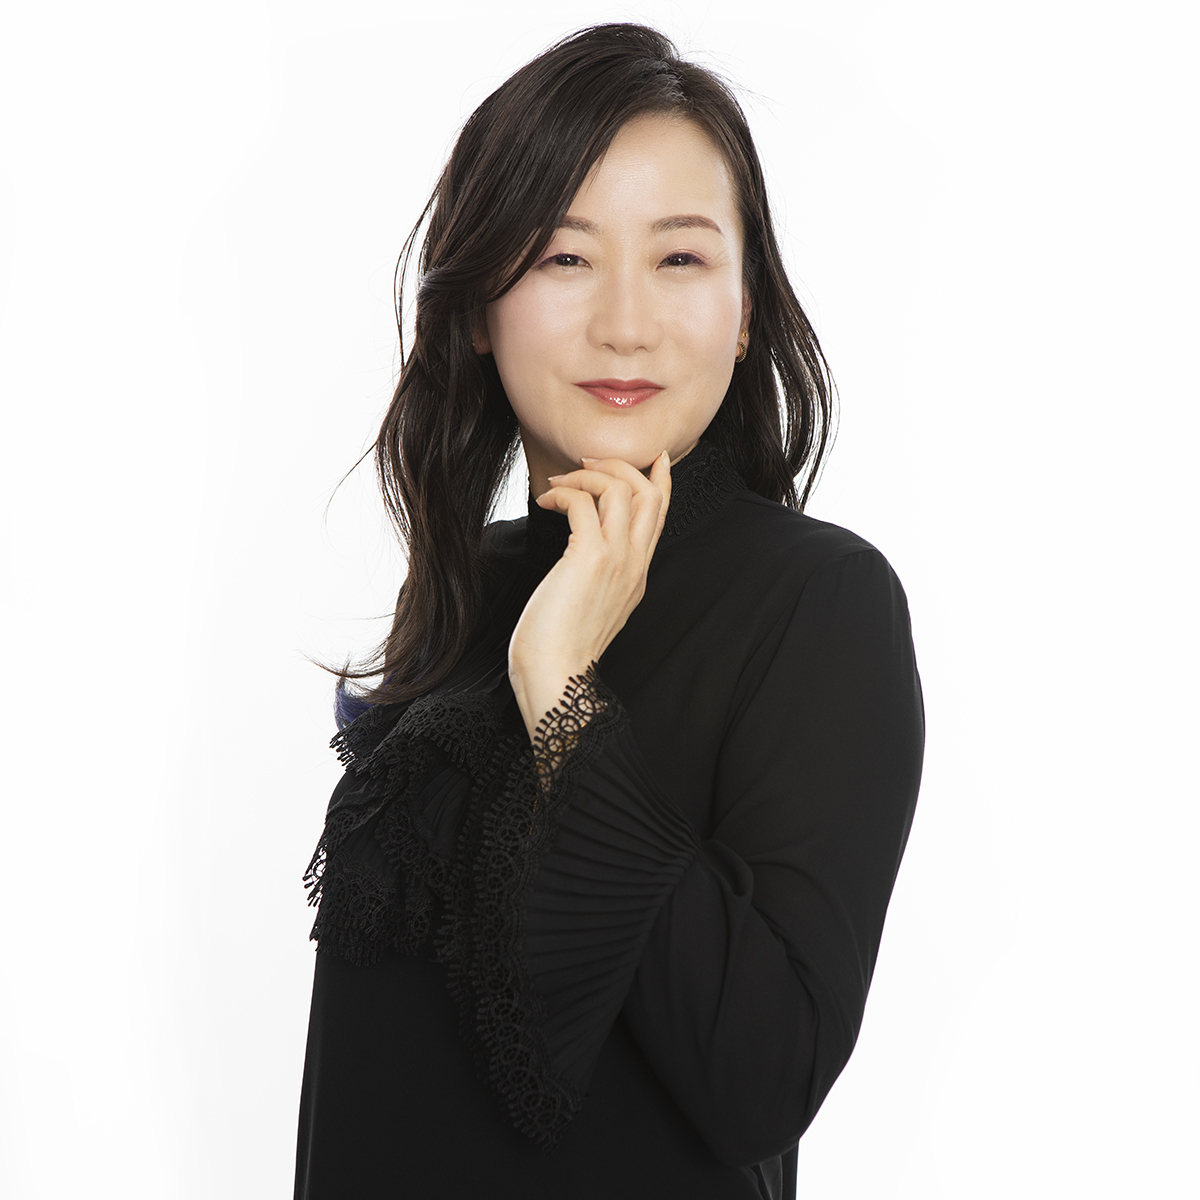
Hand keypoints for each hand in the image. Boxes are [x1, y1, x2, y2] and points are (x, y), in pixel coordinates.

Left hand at [509, 451, 671, 743]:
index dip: (660, 479)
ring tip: (559, 484)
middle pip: (649, 493)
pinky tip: (547, 502)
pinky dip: (565, 492)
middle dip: (620, 466)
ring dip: (587, 475)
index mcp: (637, 573)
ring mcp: (616, 561)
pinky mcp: (589, 558)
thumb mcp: (591, 603)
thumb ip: (598, 576)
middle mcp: (634, 563)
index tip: (653, 456)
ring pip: (621, 490)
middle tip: (586, 462)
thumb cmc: (561, 646)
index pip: (660, 514)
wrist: (557, 676)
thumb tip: (579, 553)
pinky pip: (585, 504)